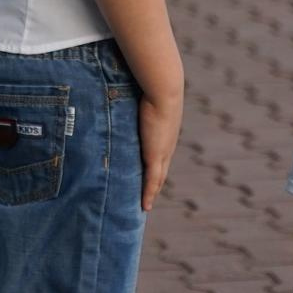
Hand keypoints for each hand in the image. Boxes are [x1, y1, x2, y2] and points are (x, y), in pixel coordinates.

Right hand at [136, 92, 182, 212]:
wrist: (164, 89)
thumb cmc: (153, 86)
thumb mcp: (143, 96)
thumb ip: (135, 99)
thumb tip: (125, 90)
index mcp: (166, 134)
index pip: (160, 157)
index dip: (156, 169)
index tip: (149, 179)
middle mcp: (167, 146)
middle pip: (161, 172)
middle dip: (154, 186)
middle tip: (146, 199)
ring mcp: (163, 152)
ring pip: (157, 180)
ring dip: (151, 193)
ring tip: (143, 207)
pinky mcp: (155, 155)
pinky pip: (152, 180)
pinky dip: (148, 194)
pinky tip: (145, 206)